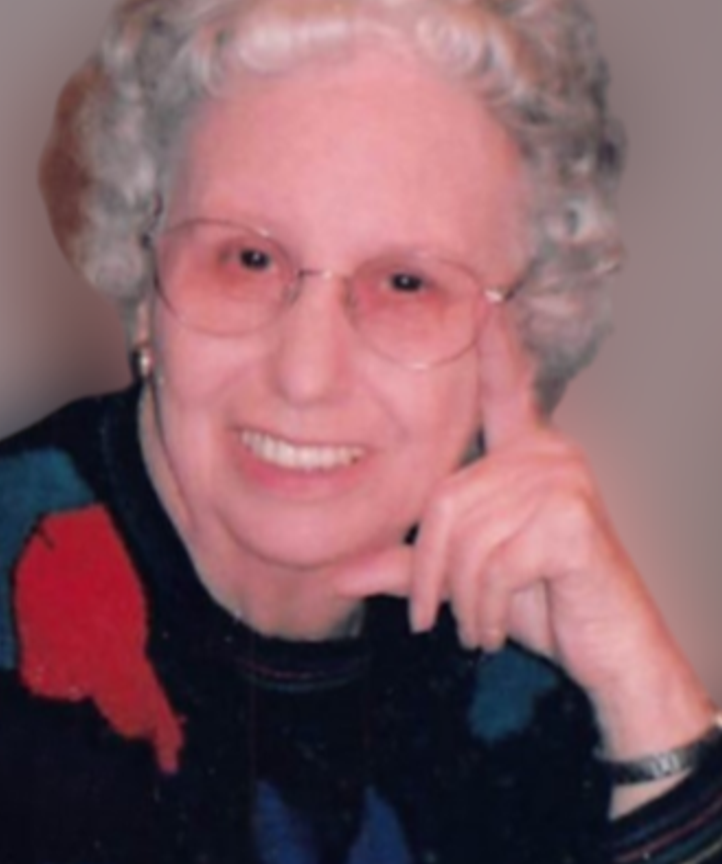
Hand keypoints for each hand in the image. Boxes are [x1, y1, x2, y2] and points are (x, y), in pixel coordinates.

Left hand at [335, 306, 711, 767]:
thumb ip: (409, 567)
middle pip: (446, 500)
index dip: (493, 346)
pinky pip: (494, 563)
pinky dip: (483, 609)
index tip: (482, 298)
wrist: (610, 650)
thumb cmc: (539, 603)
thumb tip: (338, 573)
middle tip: (431, 619)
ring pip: (466, 538)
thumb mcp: (466, 579)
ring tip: (473, 628)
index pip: (504, 389)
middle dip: (430, 572)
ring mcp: (564, 481)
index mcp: (526, 453)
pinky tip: (494, 630)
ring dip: (459, 599)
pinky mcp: (574, 519)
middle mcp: (548, 454)